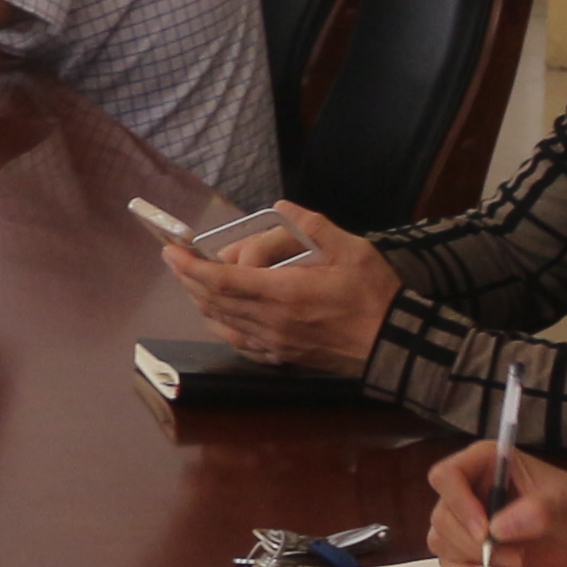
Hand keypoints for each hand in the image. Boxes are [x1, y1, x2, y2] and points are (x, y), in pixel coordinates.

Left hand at [167, 195, 396, 372]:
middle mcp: (271, 322)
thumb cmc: (374, 294)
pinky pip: (238, 341)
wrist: (394, 344)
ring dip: (202, 300)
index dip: (191, 267)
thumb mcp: (351, 249)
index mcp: (284, 294)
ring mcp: (274, 344)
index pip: (222, 280)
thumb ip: (311, 226)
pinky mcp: (280, 357)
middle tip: (178, 259)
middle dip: (189, 278)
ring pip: (221, 323)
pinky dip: (221, 322)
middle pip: (213, 302)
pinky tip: (221, 310)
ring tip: (195, 278)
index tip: (171, 251)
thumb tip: (280, 208)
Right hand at [419, 438, 566, 566]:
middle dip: (471, 540)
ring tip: (513, 560)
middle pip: (442, 514)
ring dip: (472, 557)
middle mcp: (471, 487)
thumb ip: (537, 510)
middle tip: (506, 551)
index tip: (484, 529)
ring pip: (441, 538)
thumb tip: (500, 526)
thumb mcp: (566, 502)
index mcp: (486, 462)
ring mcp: (469, 517)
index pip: (447, 476)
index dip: (458, 503)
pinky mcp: (473, 544)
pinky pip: (450, 560)